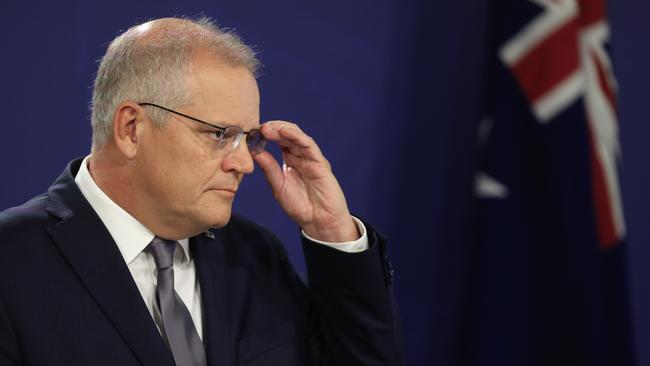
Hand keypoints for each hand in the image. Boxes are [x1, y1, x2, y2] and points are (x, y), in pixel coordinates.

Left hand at [253, 121, 358, 242]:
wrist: (318, 222)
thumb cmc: (300, 206)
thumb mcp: (278, 186)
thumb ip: (269, 169)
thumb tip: (254, 151)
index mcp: (290, 161)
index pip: (278, 141)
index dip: (266, 135)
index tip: (252, 132)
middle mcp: (301, 156)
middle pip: (287, 135)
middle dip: (273, 129)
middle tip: (259, 128)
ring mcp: (311, 158)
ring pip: (297, 137)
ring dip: (283, 129)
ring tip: (269, 127)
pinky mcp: (320, 163)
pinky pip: (309, 145)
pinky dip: (297, 136)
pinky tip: (285, 131)